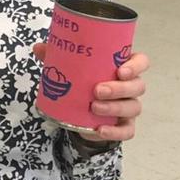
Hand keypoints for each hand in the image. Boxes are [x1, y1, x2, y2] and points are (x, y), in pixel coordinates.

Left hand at [32, 43, 149, 141]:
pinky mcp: (123, 125)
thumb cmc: (83, 82)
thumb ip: (58, 55)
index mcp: (123, 67)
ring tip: (93, 107)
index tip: (120, 70)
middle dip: (119, 88)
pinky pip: (127, 131)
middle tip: (97, 90)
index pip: (141, 62)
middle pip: (137, 86)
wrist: (82, 112)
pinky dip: (115, 131)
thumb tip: (38, 47)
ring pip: (133, 107)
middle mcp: (130, 87)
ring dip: (114, 107)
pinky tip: (99, 129)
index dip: (136, 66)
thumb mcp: (71, 67)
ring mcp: (129, 106)